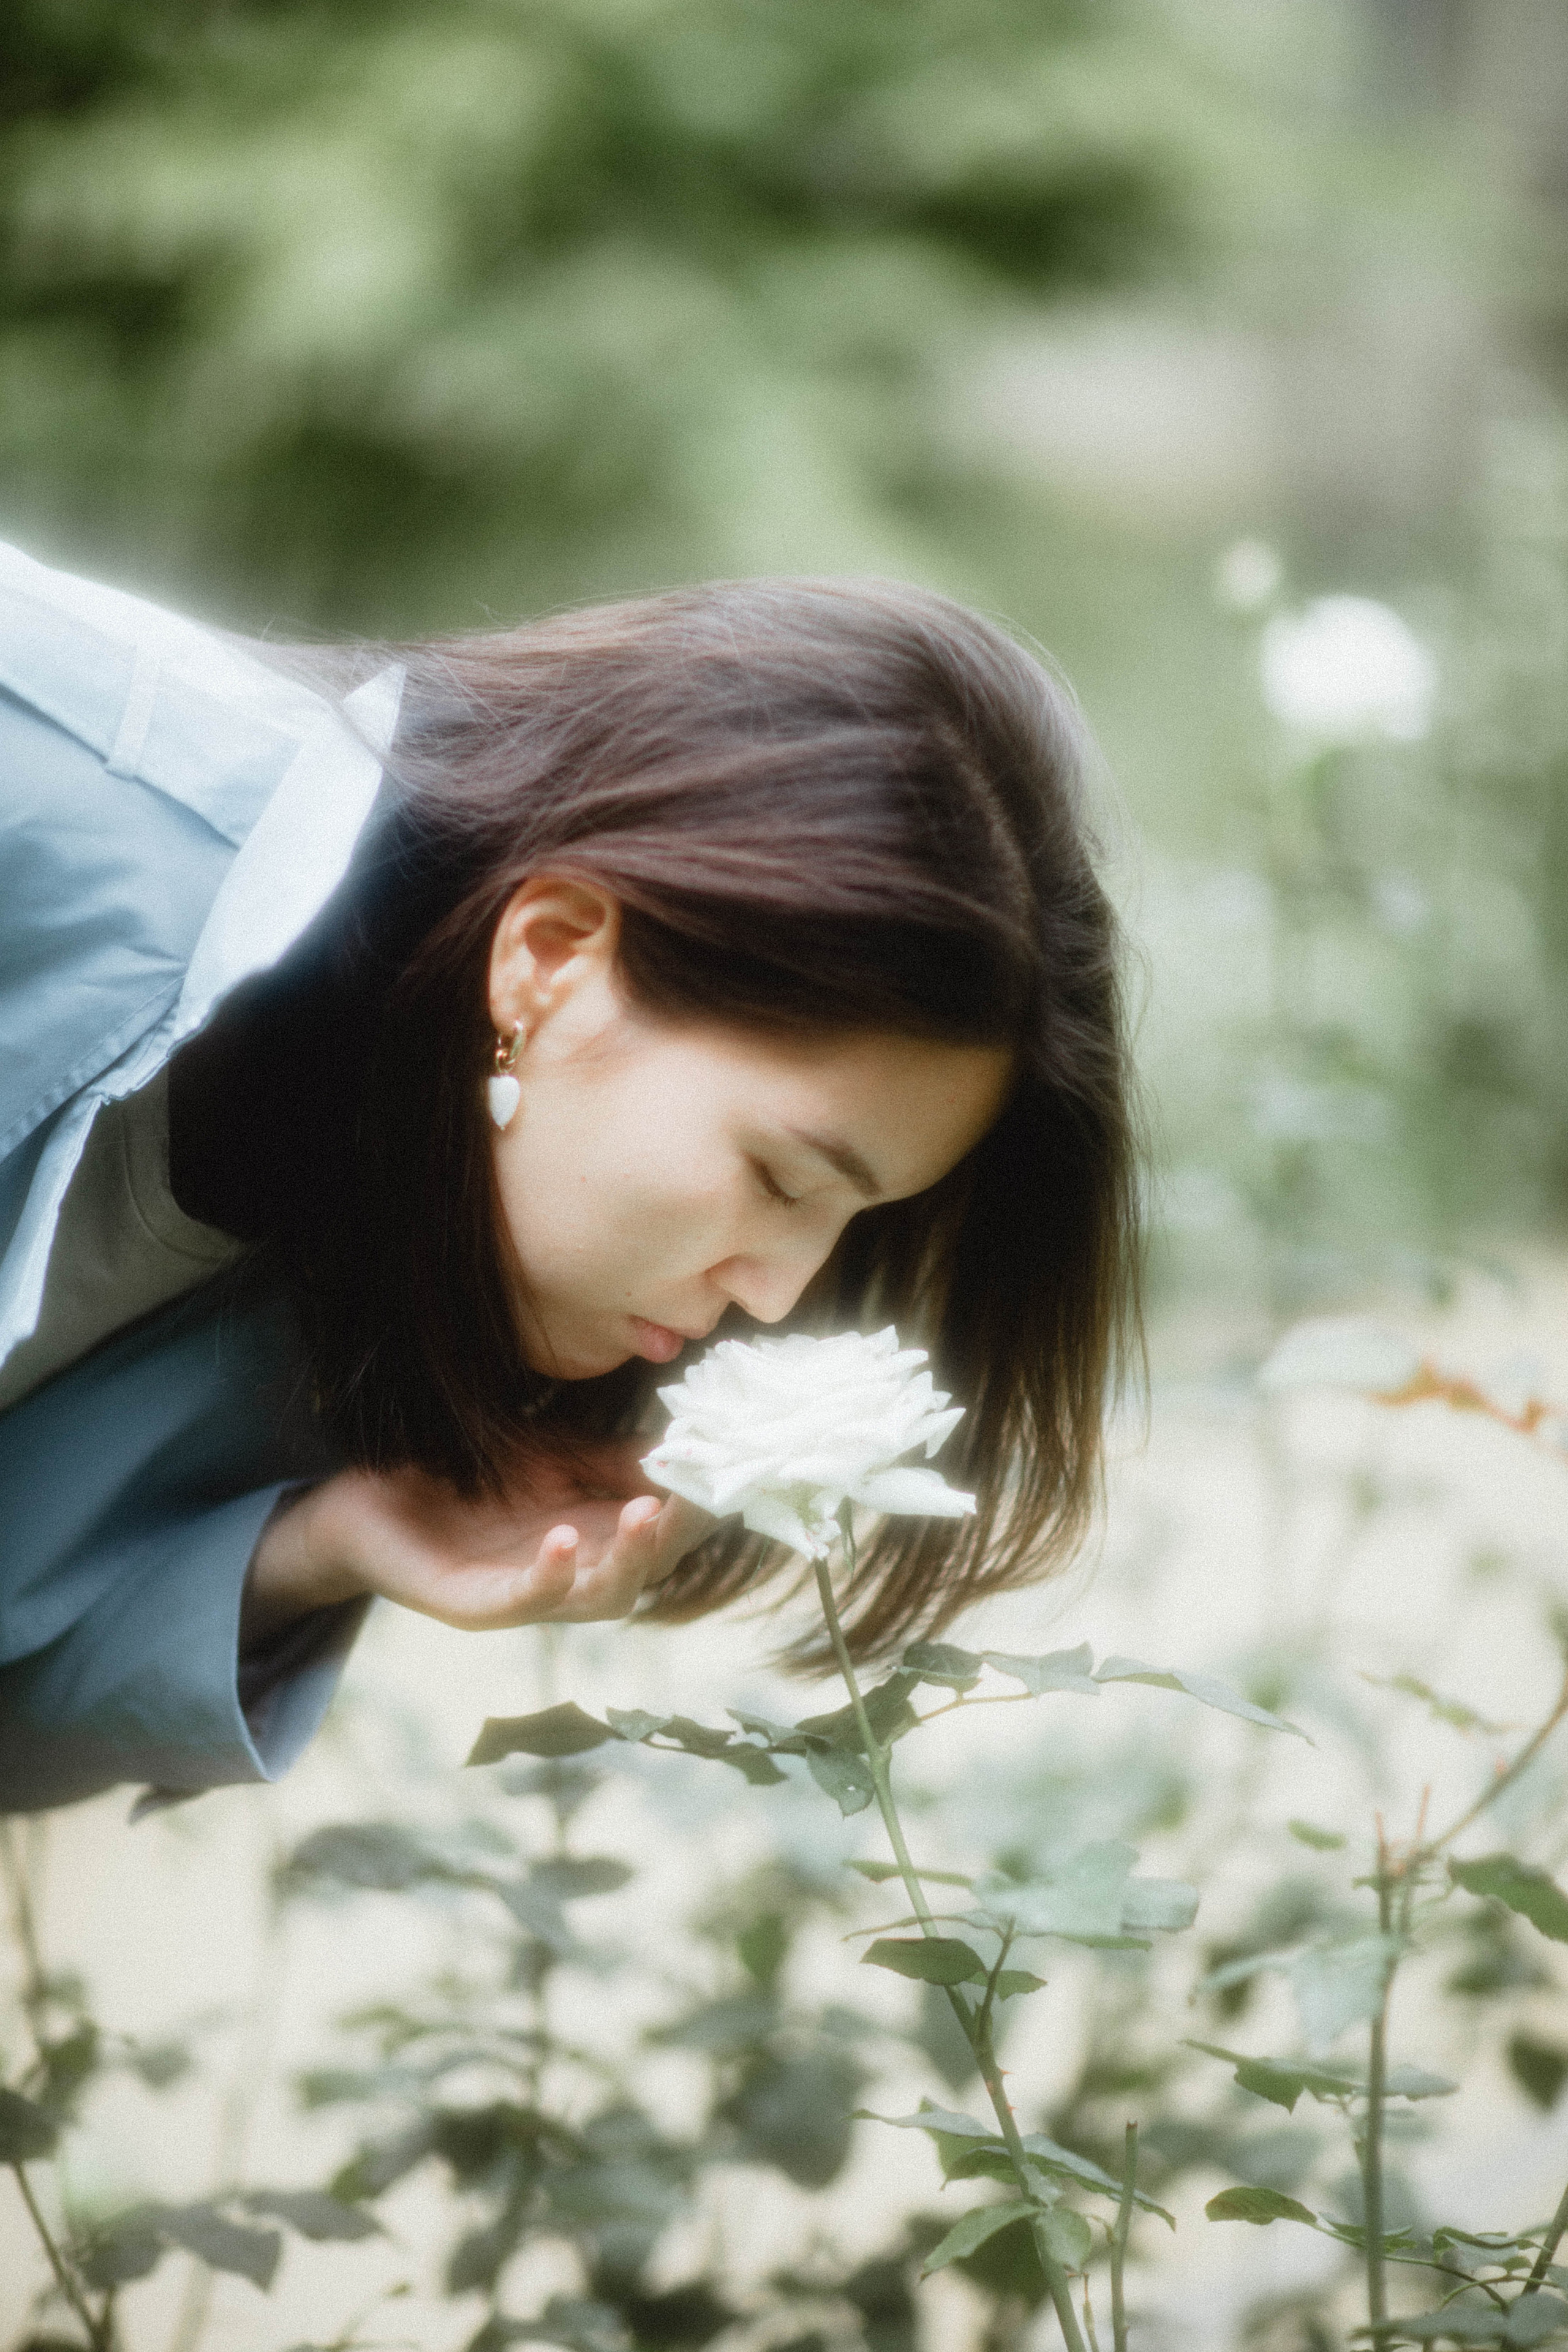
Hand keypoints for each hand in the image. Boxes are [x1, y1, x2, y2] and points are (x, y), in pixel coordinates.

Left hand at [242, 1437, 712, 1647]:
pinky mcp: (473, 1606)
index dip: (702, 1505)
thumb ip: (616, 1458)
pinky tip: (561, 1537)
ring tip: (647, 1511)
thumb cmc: (465, 1479)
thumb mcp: (554, 1455)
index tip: (734, 1465)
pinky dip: (548, 1575)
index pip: (668, 1530)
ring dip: (628, 1558)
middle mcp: (573, 1575)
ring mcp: (525, 1596)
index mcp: (597, 1537)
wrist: (365, 1498)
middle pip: (646, 1570)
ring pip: (598, 1597)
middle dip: (677, 1534)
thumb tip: (691, 1441)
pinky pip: (521, 1602)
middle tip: (699, 1493)